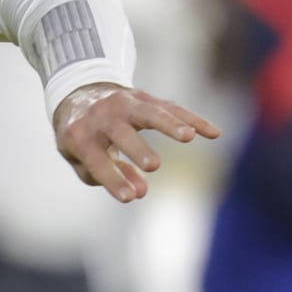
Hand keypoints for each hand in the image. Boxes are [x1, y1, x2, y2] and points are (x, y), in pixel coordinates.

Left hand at [52, 82, 220, 202]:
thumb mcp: (81, 159)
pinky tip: (214, 133)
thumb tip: (140, 191)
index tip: (130, 197)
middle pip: (121, 132)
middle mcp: (101, 116)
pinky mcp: (145, 98)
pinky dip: (193, 119)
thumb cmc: (81, 137)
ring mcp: (124, 103)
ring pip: (149, 112)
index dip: (113, 179)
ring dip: (169, 123)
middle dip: (137, 149)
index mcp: (80, 135)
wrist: (77, 94)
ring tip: (189, 137)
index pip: (97, 160)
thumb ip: (107, 176)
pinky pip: (172, 108)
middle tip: (153, 166)